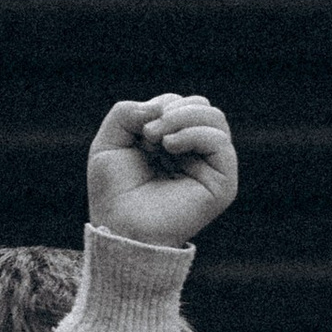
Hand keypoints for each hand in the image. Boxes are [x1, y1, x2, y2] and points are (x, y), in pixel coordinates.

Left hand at [87, 95, 236, 248]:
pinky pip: (220, 141)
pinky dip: (194, 133)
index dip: (159, 108)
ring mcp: (211, 168)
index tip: (138, 132)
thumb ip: (127, 111)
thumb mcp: (109, 142)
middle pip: (203, 106)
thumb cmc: (114, 193)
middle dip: (173, 109)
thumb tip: (163, 107)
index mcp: (173, 144)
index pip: (181, 104)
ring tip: (159, 139)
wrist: (121, 227)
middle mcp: (195, 154)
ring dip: (183, 118)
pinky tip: (170, 147)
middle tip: (148, 133)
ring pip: (216, 118)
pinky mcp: (223, 183)